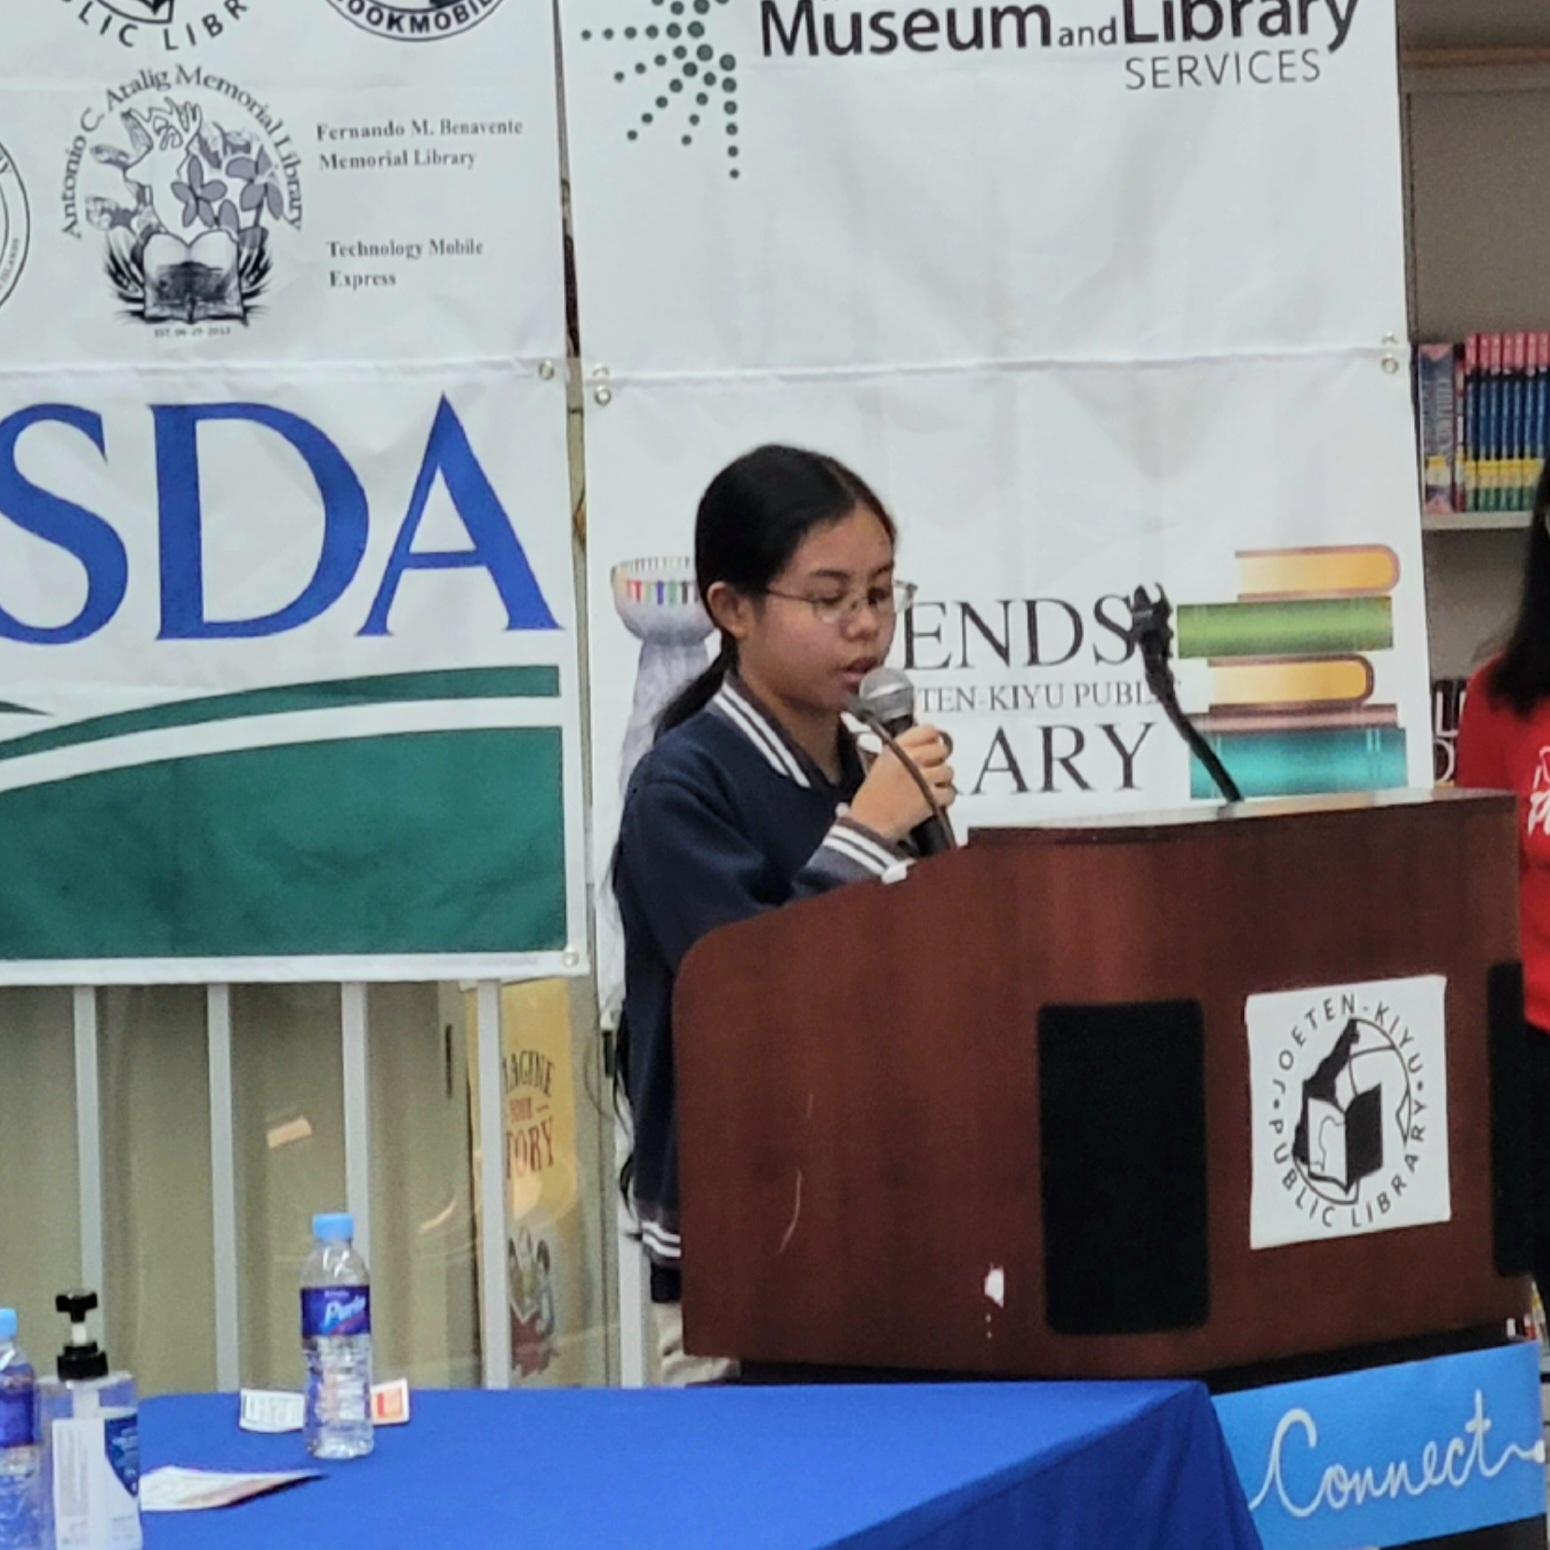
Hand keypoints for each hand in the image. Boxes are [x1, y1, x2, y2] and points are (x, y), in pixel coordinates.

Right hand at [848, 724, 955, 842]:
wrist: (868, 825)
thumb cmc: (869, 799)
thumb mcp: (880, 764)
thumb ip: (902, 751)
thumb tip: (925, 745)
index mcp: (896, 748)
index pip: (928, 730)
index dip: (933, 738)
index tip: (933, 745)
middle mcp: (910, 759)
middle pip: (942, 750)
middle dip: (938, 761)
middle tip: (931, 770)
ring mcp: (922, 778)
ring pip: (948, 771)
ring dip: (942, 780)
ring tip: (930, 788)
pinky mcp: (931, 798)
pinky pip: (950, 792)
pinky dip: (945, 798)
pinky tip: (934, 800)